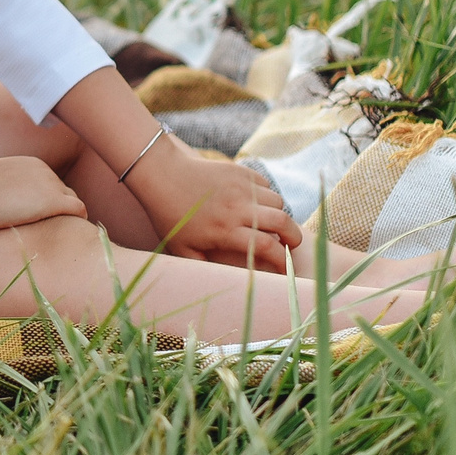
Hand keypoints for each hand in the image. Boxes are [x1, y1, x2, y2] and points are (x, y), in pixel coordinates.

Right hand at [0, 157, 90, 229]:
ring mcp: (50, 184)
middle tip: (54, 230)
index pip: (51, 184)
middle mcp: (45, 171)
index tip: (42, 219)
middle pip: (64, 192)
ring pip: (73, 201)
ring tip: (62, 236)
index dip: (48, 202)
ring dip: (68, 217)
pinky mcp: (53, 201)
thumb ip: (2, 190)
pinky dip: (80, 220)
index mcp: (31, 165)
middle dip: (60, 209)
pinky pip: (79, 209)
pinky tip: (71, 235)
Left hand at [128, 141, 301, 266]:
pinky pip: (265, 185)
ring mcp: (240, 187)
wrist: (160, 173)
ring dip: (279, 214)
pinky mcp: (239, 171)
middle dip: (295, 237)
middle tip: (290, 245)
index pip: (267, 247)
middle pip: (283, 222)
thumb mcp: (181, 248)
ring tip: (270, 223)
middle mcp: (237, 208)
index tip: (287, 270)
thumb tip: (222, 283)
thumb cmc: (168, 215)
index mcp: (224, 230)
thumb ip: (204, 267)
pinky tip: (255, 203)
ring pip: (278, 202)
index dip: (283, 262)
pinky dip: (267, 196)